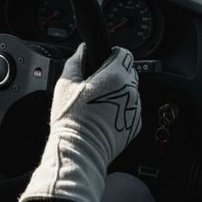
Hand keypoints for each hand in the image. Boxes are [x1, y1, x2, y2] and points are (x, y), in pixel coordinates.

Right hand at [19, 43, 140, 201]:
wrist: (81, 151)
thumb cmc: (72, 119)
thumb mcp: (66, 84)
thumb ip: (75, 61)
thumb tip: (81, 50)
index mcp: (115, 76)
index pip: (124, 53)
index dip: (112, 54)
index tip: (102, 61)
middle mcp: (130, 90)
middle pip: (128, 70)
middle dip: (115, 73)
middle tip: (97, 83)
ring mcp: (135, 108)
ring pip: (131, 90)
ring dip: (119, 91)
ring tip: (99, 102)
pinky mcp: (135, 124)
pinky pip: (132, 107)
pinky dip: (122, 107)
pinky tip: (105, 115)